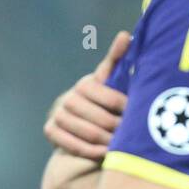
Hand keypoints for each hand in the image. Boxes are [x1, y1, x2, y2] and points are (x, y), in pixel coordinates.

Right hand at [43, 31, 130, 160]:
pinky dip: (91, 151)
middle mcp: (67, 98)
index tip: (139, 116)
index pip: (109, 98)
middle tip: (133, 137)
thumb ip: (118, 60)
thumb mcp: (111, 82)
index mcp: (84, 84)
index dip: (126, 108)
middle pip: (99, 119)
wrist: (79, 121)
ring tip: (122, 147)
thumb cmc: (103, 100)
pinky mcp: (50, 131)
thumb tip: (126, 35)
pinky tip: (105, 154)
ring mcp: (57, 115)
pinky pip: (73, 146)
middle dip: (118, 130)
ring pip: (87, 133)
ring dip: (107, 143)